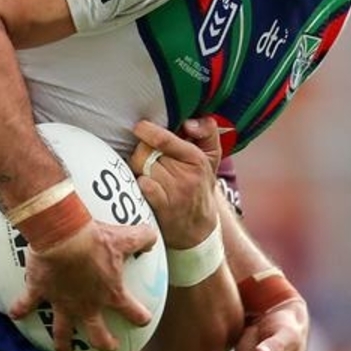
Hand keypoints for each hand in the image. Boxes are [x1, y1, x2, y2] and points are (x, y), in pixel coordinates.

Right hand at [8, 218, 157, 350]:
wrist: (62, 236)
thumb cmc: (95, 238)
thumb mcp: (125, 235)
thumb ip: (142, 238)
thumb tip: (152, 239)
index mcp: (110, 293)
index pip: (131, 311)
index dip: (139, 317)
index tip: (142, 321)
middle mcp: (87, 304)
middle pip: (97, 334)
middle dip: (104, 343)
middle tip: (108, 348)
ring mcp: (62, 302)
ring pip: (63, 330)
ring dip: (62, 343)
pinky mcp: (40, 292)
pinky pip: (27, 304)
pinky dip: (20, 310)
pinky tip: (15, 315)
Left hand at [129, 118, 219, 249]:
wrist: (200, 228)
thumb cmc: (200, 185)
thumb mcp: (211, 157)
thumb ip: (207, 132)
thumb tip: (190, 122)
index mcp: (196, 158)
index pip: (165, 139)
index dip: (148, 131)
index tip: (139, 127)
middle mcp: (186, 175)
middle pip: (146, 152)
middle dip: (142, 152)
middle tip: (149, 159)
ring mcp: (173, 193)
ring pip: (141, 167)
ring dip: (139, 168)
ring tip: (149, 173)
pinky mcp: (162, 208)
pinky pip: (141, 185)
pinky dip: (139, 184)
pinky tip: (146, 187)